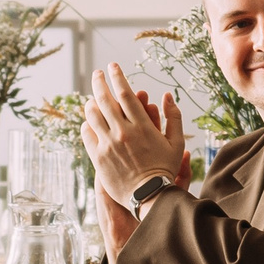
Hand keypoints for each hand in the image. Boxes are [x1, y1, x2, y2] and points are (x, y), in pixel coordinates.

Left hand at [82, 63, 184, 203]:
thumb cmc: (165, 169)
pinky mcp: (98, 157)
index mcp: (142, 125)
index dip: (117, 76)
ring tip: (92, 98)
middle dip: (99, 82)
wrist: (149, 196)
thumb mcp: (176, 143)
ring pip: (92, 114)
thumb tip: (168, 95)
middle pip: (104, 98)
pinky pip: (87, 134)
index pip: (125, 93)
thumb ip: (173, 117)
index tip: (112, 67)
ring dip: (91, 102)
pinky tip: (89, 121)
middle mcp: (122, 132)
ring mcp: (108, 144)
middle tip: (97, 74)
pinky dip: (87, 123)